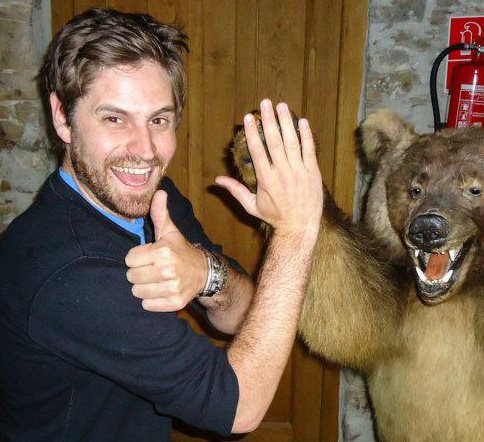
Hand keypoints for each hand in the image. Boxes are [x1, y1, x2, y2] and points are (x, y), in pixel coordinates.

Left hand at [125, 190, 206, 311]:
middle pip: (131, 276)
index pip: (129, 259)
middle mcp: (167, 270)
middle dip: (138, 272)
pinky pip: (147, 305)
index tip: (148, 256)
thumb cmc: (181, 250)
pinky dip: (151, 300)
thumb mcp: (170, 231)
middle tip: (151, 268)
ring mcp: (171, 288)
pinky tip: (160, 290)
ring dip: (143, 287)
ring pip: (137, 292)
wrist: (204, 272)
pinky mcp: (174, 303)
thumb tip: (159, 192)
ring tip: (155, 280)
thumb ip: (160, 213)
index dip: (137, 257)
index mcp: (163, 251)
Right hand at [216, 99, 322, 237]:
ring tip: (281, 106)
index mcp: (266, 179)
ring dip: (286, 122)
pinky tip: (302, 121)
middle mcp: (282, 173)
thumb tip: (217, 180)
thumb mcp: (252, 206)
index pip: (257, 151)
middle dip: (269, 120)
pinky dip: (306, 135)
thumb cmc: (275, 216)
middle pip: (274, 141)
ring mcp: (299, 171)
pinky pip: (310, 149)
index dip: (252, 132)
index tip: (249, 118)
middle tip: (265, 103)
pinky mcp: (313, 172)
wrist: (300, 226)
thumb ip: (235, 191)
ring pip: (292, 142)